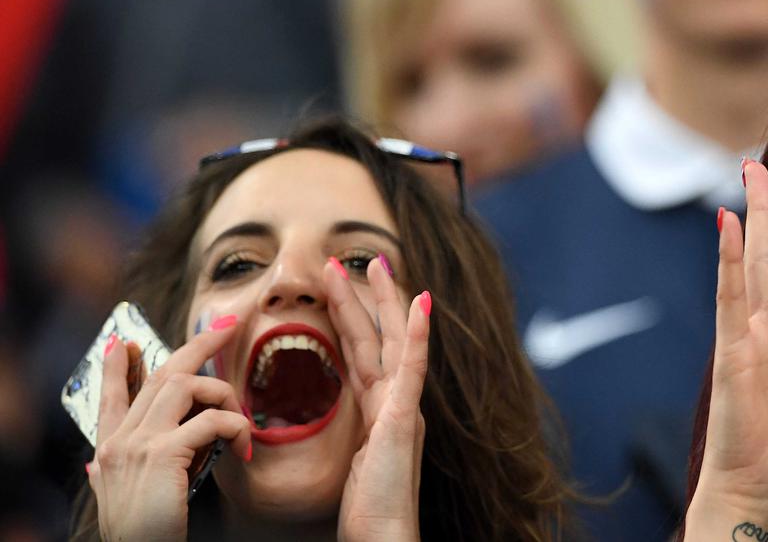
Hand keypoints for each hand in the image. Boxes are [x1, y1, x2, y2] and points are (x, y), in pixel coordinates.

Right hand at [88, 318, 250, 541]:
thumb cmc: (142, 533)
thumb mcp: (122, 498)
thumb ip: (122, 473)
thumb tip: (112, 463)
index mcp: (110, 452)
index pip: (111, 398)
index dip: (118, 368)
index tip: (125, 343)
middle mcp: (119, 442)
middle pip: (161, 376)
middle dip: (197, 346)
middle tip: (225, 327)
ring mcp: (138, 445)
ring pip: (186, 385)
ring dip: (223, 394)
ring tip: (240, 421)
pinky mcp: (162, 455)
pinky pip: (210, 420)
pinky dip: (236, 427)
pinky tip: (243, 448)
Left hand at [324, 257, 429, 541]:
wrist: (385, 537)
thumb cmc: (370, 511)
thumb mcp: (357, 464)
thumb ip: (356, 437)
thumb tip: (344, 427)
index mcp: (381, 411)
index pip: (365, 353)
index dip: (354, 319)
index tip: (340, 287)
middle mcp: (396, 402)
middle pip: (380, 338)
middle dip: (365, 297)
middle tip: (355, 259)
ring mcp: (404, 407)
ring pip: (394, 342)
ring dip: (388, 300)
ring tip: (380, 264)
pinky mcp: (406, 418)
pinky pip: (412, 369)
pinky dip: (417, 334)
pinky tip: (421, 304)